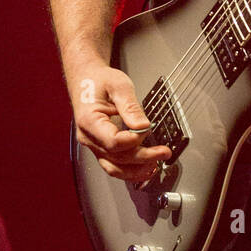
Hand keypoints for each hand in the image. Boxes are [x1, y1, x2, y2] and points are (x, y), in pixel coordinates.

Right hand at [70, 60, 171, 181]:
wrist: (86, 80)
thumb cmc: (99, 81)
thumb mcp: (119, 86)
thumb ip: (131, 107)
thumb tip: (143, 126)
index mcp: (89, 121)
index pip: (113, 141)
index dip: (134, 139)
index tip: (148, 129)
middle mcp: (88, 137)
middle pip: (117, 157)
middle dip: (143, 157)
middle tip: (164, 152)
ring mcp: (93, 145)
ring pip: (113, 168)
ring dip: (136, 171)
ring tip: (156, 166)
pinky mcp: (100, 147)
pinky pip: (114, 164)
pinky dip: (130, 170)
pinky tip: (145, 168)